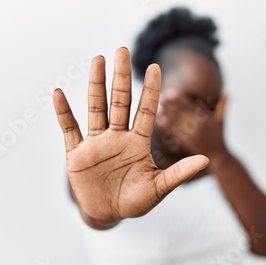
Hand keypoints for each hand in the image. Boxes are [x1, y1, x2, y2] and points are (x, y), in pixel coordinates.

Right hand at [53, 48, 208, 226]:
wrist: (107, 214)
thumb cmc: (135, 202)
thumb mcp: (157, 189)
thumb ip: (178, 174)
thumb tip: (206, 160)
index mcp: (138, 143)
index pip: (145, 111)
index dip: (150, 90)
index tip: (155, 67)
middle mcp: (117, 137)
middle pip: (120, 101)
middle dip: (121, 77)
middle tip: (121, 50)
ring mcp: (96, 143)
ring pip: (96, 108)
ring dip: (95, 85)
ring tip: (97, 59)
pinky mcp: (77, 153)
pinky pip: (69, 129)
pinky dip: (63, 113)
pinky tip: (59, 94)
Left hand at [155, 88, 229, 162]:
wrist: (218, 158)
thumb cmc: (218, 138)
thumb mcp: (221, 122)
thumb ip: (223, 107)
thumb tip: (229, 93)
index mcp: (207, 119)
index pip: (191, 106)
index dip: (180, 99)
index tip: (170, 92)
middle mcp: (200, 126)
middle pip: (183, 113)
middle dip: (171, 104)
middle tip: (161, 96)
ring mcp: (193, 135)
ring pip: (178, 122)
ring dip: (168, 113)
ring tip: (158, 106)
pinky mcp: (187, 143)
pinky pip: (176, 133)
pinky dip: (168, 126)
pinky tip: (159, 120)